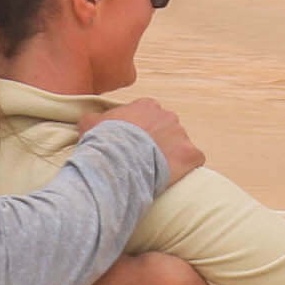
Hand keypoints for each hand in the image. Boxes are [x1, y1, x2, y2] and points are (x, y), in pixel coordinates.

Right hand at [87, 98, 203, 188]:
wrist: (120, 160)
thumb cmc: (105, 141)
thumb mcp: (90, 124)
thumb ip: (95, 118)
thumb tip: (91, 120)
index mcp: (147, 106)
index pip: (148, 115)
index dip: (140, 131)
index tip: (133, 144)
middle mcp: (168, 116)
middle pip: (166, 129)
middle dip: (158, 142)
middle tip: (144, 158)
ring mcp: (182, 135)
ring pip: (180, 145)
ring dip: (171, 156)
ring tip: (156, 171)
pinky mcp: (191, 155)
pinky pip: (194, 160)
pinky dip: (187, 168)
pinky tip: (173, 178)